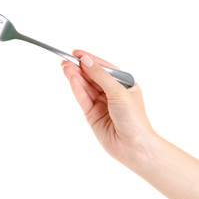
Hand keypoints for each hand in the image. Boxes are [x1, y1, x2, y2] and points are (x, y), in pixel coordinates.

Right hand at [61, 50, 155, 165]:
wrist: (134, 146)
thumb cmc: (134, 118)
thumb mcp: (119, 92)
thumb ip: (101, 76)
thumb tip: (86, 61)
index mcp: (124, 85)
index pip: (105, 68)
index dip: (91, 60)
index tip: (76, 53)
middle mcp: (112, 93)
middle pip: (93, 77)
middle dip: (80, 68)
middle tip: (65, 60)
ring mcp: (102, 104)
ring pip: (86, 87)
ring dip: (75, 77)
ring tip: (64, 67)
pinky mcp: (92, 115)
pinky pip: (83, 99)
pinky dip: (77, 89)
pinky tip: (70, 79)